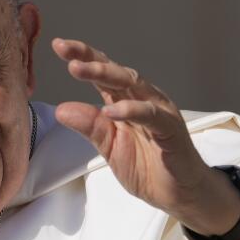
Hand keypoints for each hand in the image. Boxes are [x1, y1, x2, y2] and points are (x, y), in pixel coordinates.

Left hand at [51, 37, 238, 233]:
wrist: (180, 194)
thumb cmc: (148, 167)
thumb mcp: (110, 147)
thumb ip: (90, 127)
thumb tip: (61, 109)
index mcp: (125, 101)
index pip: (103, 75)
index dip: (83, 57)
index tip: (59, 45)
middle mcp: (143, 99)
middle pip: (116, 72)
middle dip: (90, 60)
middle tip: (66, 52)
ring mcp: (159, 111)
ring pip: (133, 84)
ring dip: (105, 74)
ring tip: (79, 69)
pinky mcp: (171, 129)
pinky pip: (151, 114)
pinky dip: (131, 110)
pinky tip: (111, 110)